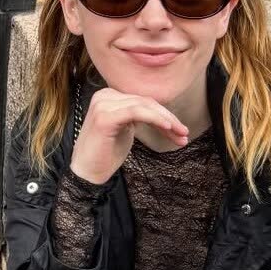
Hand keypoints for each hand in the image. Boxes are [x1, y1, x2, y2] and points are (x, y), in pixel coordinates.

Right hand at [70, 86, 189, 185]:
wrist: (86, 173)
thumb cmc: (105, 154)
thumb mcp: (125, 130)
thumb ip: (138, 116)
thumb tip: (163, 114)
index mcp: (108, 96)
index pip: (143, 101)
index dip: (164, 114)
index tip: (180, 130)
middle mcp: (104, 96)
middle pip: (145, 102)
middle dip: (169, 118)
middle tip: (184, 133)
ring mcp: (103, 105)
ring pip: (144, 106)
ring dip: (167, 120)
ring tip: (181, 135)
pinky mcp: (105, 117)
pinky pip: (136, 112)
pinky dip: (155, 118)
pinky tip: (168, 127)